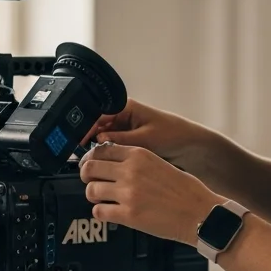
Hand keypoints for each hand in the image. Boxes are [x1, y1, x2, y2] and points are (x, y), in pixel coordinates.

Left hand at [79, 143, 222, 244]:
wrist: (200, 213)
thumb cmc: (186, 191)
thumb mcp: (160, 163)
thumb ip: (136, 162)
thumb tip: (114, 164)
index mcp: (139, 155)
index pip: (101, 149)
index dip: (92, 158)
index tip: (92, 164)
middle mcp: (130, 171)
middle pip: (90, 167)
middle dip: (87, 175)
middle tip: (91, 181)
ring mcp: (128, 193)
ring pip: (91, 189)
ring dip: (94, 195)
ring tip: (103, 199)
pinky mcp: (128, 214)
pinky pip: (99, 211)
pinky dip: (101, 212)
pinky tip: (109, 212)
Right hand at [81, 99, 209, 169]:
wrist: (191, 146)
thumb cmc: (173, 135)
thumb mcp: (145, 138)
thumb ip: (120, 139)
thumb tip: (98, 141)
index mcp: (125, 107)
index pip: (98, 114)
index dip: (86, 127)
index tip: (78, 141)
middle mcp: (123, 116)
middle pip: (96, 126)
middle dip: (88, 139)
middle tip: (81, 155)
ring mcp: (125, 128)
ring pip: (103, 138)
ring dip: (98, 148)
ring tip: (90, 162)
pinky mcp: (129, 141)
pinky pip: (112, 146)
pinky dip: (107, 154)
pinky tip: (103, 164)